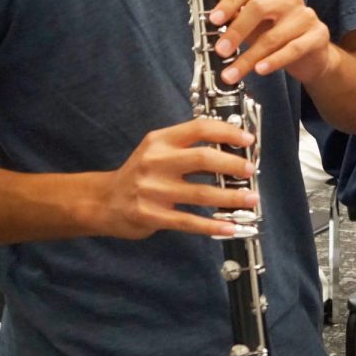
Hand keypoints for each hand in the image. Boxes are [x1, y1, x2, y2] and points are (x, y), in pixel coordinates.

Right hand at [98, 118, 259, 239]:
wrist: (104, 202)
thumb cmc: (140, 174)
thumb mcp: (158, 152)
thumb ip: (188, 149)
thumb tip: (232, 152)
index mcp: (160, 140)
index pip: (198, 128)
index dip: (227, 131)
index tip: (248, 139)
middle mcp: (156, 162)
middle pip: (203, 158)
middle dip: (233, 164)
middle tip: (251, 170)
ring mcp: (153, 190)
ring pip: (201, 193)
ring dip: (231, 197)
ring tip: (251, 199)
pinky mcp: (152, 215)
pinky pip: (189, 221)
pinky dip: (213, 225)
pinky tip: (230, 227)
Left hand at [209, 0, 333, 86]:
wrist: (313, 56)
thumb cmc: (279, 37)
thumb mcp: (255, 26)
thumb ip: (237, 21)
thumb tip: (210, 25)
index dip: (229, 1)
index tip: (213, 20)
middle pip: (259, 7)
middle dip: (236, 31)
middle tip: (220, 51)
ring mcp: (306, 16)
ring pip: (273, 36)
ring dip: (248, 58)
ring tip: (231, 73)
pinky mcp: (318, 35)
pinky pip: (293, 49)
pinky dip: (274, 61)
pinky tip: (260, 70)